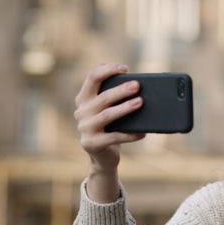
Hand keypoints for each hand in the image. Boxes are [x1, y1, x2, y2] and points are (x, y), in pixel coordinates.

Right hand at [74, 63, 145, 202]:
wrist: (103, 156)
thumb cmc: (109, 127)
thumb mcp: (107, 107)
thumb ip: (108, 89)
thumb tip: (117, 68)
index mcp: (84, 99)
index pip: (92, 78)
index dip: (107, 70)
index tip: (125, 68)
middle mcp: (81, 112)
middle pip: (102, 97)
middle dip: (121, 90)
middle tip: (137, 86)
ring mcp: (84, 129)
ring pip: (107, 115)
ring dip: (125, 108)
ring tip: (140, 103)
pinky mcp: (91, 144)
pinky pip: (113, 137)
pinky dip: (129, 135)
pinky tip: (142, 133)